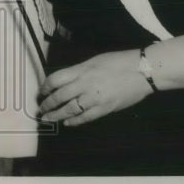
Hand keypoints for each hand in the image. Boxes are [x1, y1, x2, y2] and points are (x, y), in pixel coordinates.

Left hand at [37, 49, 151, 126]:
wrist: (142, 71)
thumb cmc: (119, 62)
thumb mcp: (94, 61)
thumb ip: (79, 71)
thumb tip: (67, 81)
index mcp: (81, 70)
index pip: (55, 79)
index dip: (45, 87)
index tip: (41, 91)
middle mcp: (84, 84)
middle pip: (59, 96)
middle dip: (47, 104)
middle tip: (40, 109)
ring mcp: (94, 98)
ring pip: (69, 110)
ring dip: (56, 115)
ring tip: (48, 119)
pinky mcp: (105, 109)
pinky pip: (85, 117)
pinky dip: (74, 121)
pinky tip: (68, 123)